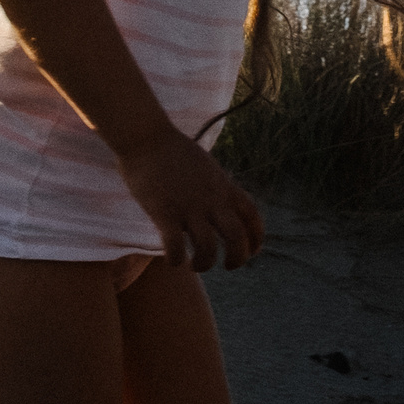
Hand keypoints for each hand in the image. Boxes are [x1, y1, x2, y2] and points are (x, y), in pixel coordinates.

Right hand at [113, 125, 265, 270]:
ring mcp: (188, 206)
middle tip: (228, 266)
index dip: (257, 238)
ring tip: (195, 265)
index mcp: (223, 186)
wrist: (147, 136)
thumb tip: (222, 201)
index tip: (253, 252)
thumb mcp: (207, 167)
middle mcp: (211, 199)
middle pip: (237, 237)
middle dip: (238, 259)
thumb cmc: (172, 151)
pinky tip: (172, 260)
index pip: (252, 215)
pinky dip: (176, 259)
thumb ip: (217, 186)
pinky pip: (175, 246)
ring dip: (204, 264)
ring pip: (208, 248)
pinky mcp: (164, 212)